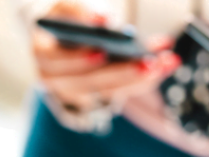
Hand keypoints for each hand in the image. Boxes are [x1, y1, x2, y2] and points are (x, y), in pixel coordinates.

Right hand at [33, 1, 179, 111]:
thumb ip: (78, 10)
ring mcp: (75, 92)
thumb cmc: (65, 18)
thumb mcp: (65, 8)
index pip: (55, 61)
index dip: (77, 59)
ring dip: (139, 79)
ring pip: (107, 91)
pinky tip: (165, 65)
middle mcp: (55, 79)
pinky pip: (120, 92)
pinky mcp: (95, 96)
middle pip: (88, 82)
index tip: (101, 51)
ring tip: (165, 62)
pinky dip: (144, 80)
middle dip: (120, 72)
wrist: (63, 39)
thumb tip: (104, 21)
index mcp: (43, 53)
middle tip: (149, 62)